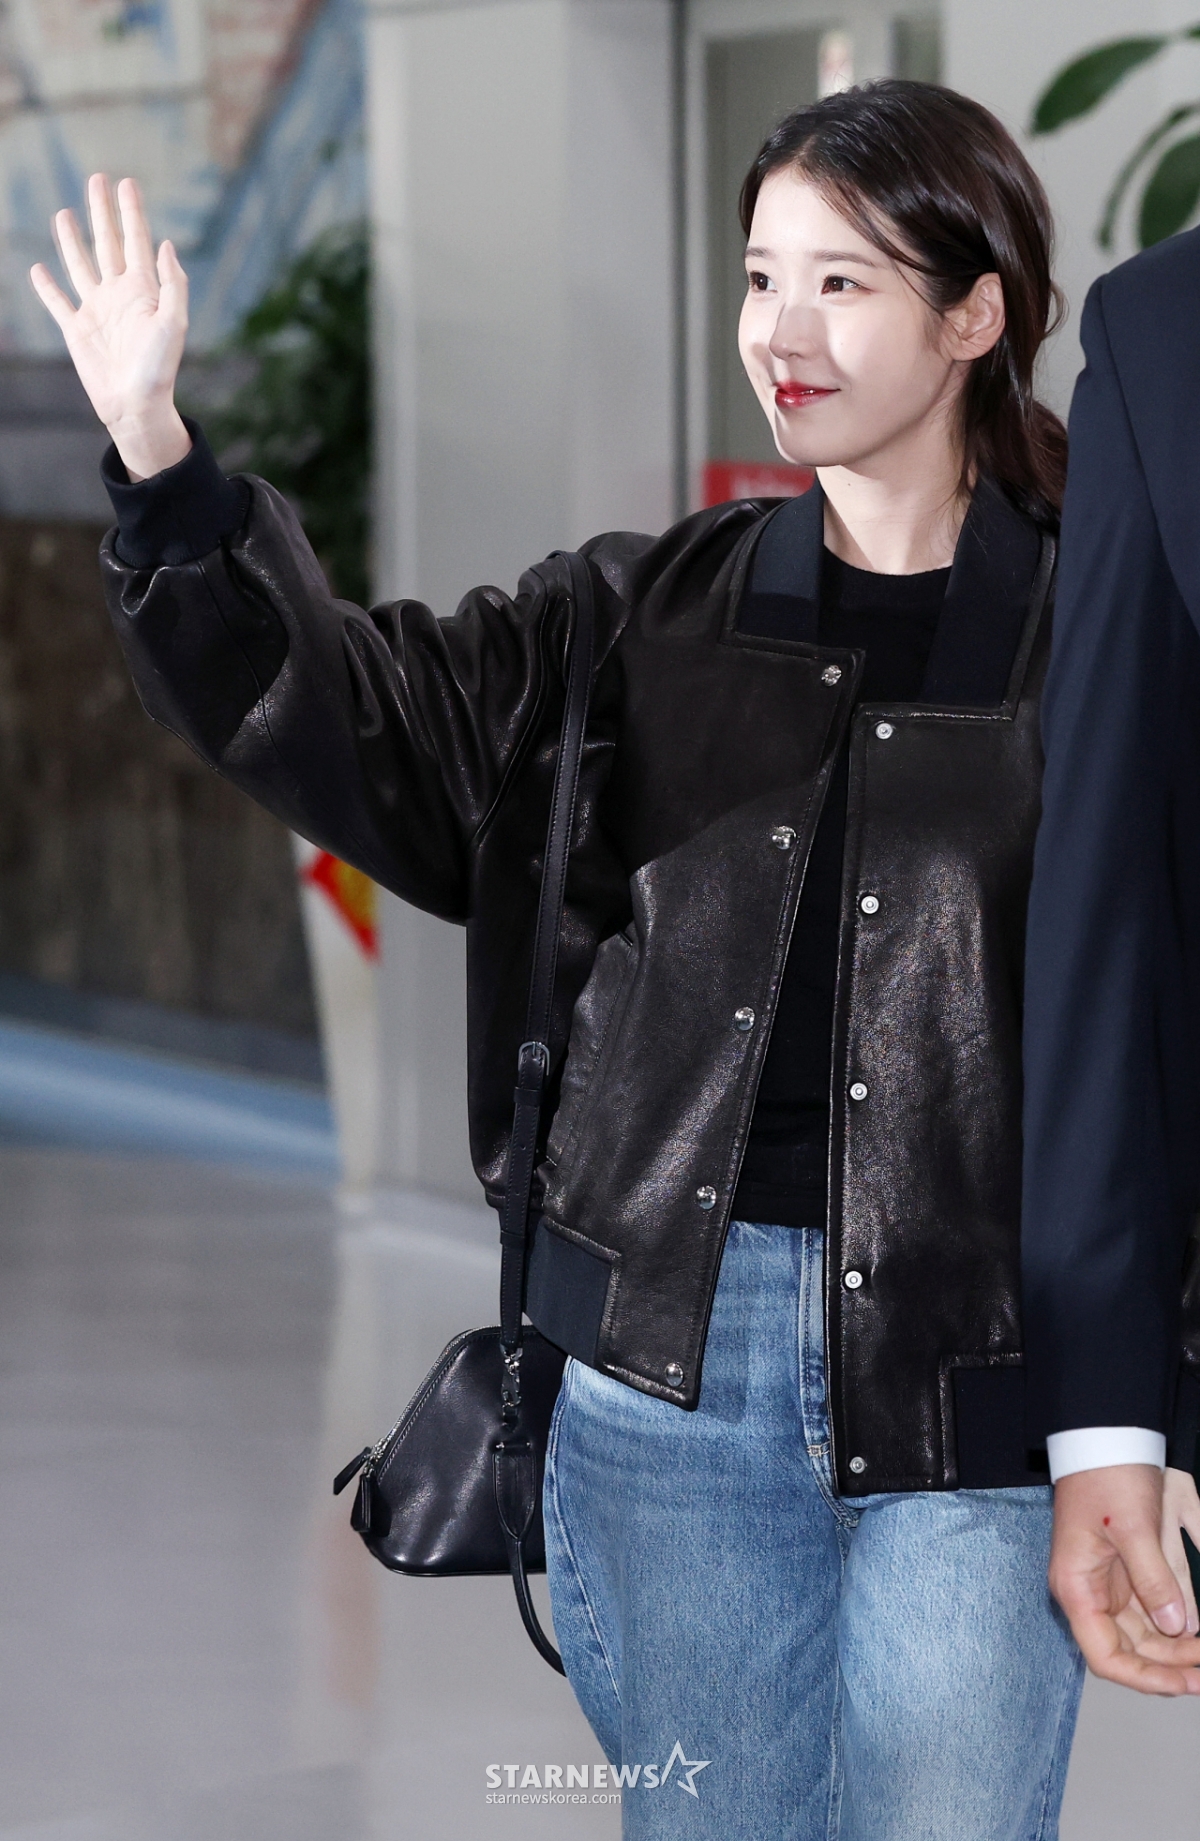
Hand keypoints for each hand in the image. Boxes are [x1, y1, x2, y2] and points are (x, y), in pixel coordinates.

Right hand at [28, 172, 191, 480]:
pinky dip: (46, 287)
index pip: (136, 240)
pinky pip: (57, 302)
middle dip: (102, 211)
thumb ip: (172, 283)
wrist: (136, 405)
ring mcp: (96, 310)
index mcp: (143, 290)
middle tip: (97, 178)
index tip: (127, 182)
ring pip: (80, 264)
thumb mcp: (174, 323)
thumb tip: (167, 245)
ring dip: (72, 239)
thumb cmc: (159, 368)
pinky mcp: (76, 330)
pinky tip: (39, 270)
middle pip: (108, 242)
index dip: (132, 211)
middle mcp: (118, 294)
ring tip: (65, 213)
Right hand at [1050, 1463, 1199, 1694]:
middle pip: (1132, 1648)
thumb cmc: (1107, 1475)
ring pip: (1149, 1631)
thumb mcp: (1134, 1527)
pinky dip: (1182, 1620)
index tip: (1184, 1684)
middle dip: (1172, 1664)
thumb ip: (1154, 1581)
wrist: (1107, 1436)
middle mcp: (1092, 1591)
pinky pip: (1157, 1605)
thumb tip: (1177, 1629)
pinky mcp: (1130, 1567)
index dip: (1145, 1679)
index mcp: (1078, 1587)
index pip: (1106, 1656)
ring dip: (1181, 1647)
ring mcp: (1112, 1580)